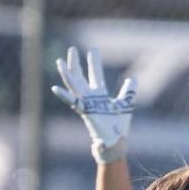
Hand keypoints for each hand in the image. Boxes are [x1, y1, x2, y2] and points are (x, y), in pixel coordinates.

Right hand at [53, 47, 135, 162]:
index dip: (94, 62)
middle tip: (72, 48)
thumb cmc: (118, 126)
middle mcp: (90, 98)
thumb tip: (133, 78)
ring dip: (66, 74)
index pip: (95, 74)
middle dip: (76, 63)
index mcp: (99, 95)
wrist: (116, 141)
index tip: (93, 49)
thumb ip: (128, 91)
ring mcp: (86, 104)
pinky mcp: (85, 112)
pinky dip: (65, 96)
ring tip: (60, 62)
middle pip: (80, 77)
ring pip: (73, 86)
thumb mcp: (125, 104)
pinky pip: (73, 103)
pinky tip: (56, 89)